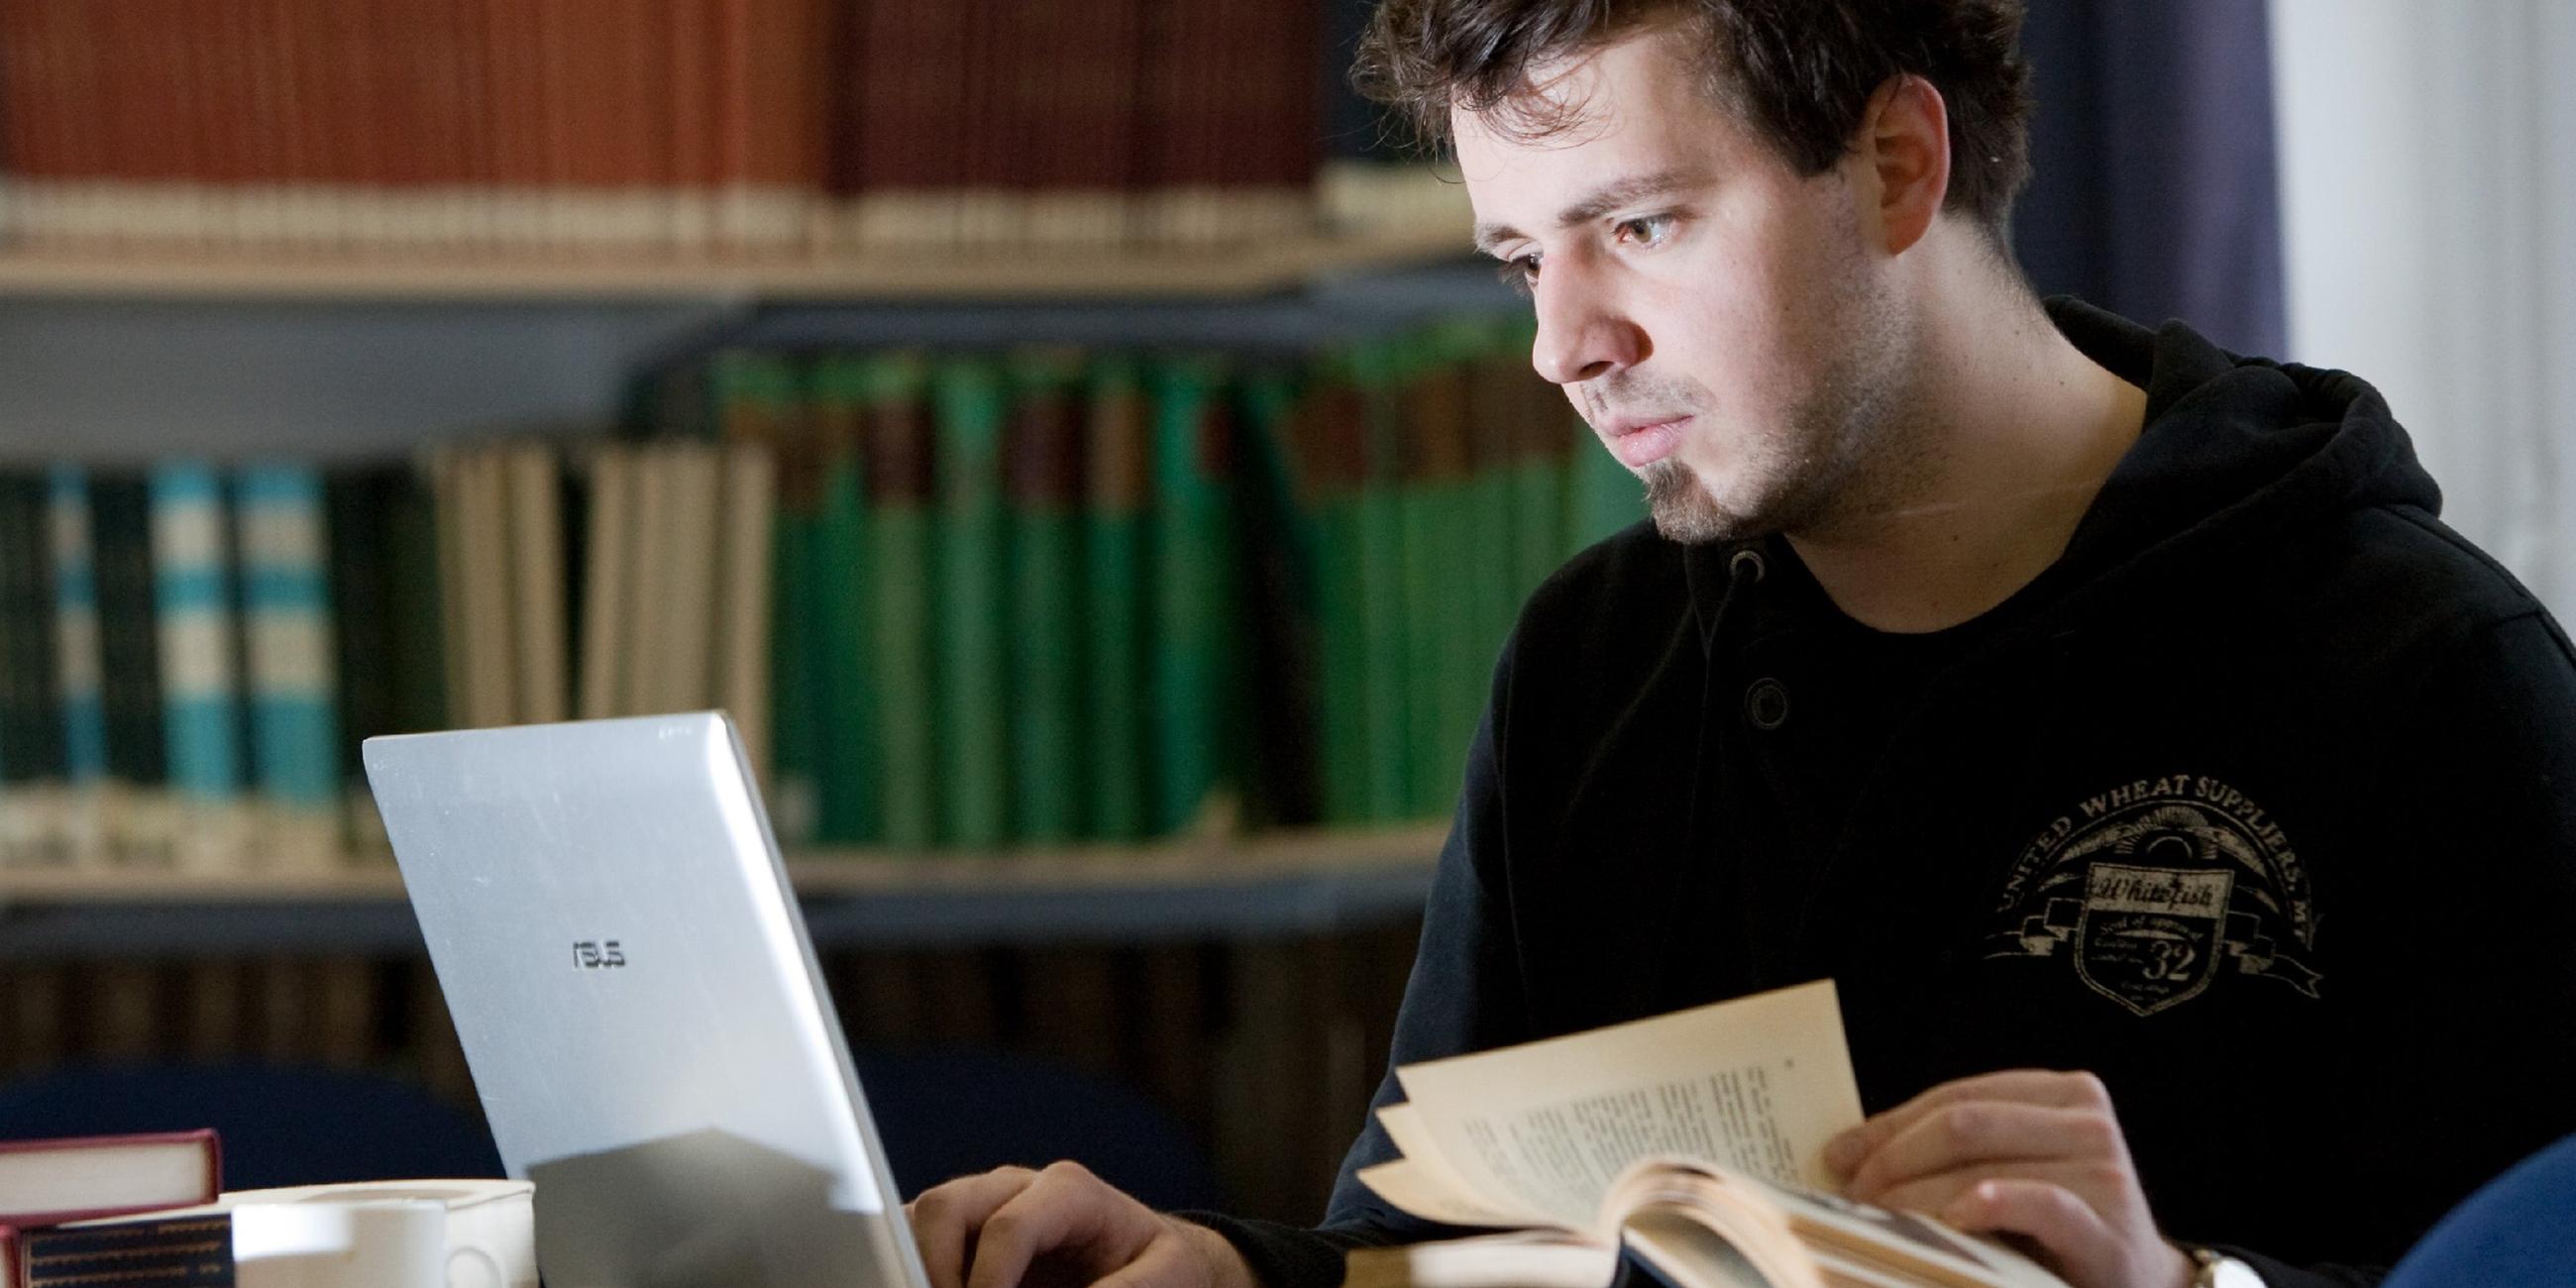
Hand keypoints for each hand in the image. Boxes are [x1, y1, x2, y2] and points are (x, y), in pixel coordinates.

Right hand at [907, 1161, 1255, 1287]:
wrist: (1150, 1259)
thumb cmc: (1161, 1266)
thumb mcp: (1166, 1277)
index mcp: (1070, 1192)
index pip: (1008, 1226)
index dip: (988, 1282)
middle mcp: (1018, 1187)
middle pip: (946, 1207)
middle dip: (935, 1270)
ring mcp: (986, 1204)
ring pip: (919, 1218)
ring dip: (917, 1268)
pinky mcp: (965, 1232)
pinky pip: (916, 1238)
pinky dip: (916, 1270)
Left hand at [1822, 1070, 2190, 1287]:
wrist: (2138, 1285)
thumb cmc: (2060, 1230)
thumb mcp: (2012, 1175)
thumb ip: (1955, 1153)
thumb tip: (1847, 1152)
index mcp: (2061, 1094)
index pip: (1957, 1096)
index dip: (1891, 1124)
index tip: (1840, 1155)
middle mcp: (2087, 1121)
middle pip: (1964, 1123)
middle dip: (1895, 1158)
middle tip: (1855, 1197)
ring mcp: (2103, 1171)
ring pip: (1984, 1165)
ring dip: (1917, 1195)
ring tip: (1880, 1220)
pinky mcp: (2107, 1227)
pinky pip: (2040, 1203)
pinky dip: (1991, 1203)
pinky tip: (1954, 1217)